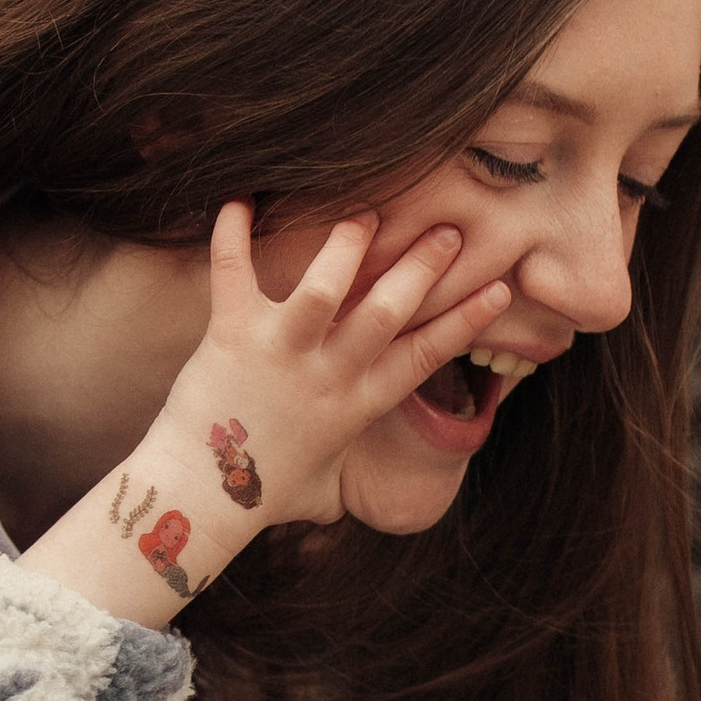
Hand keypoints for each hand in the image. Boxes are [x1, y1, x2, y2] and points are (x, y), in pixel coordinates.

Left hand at [15, 204, 511, 633]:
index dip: (466, 321)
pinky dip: (233, 235)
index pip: (425, 356)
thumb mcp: (323, 492)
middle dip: (423, 267)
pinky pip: (234, 273)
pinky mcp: (232, 337)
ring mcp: (282, 354)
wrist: (200, 500)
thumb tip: (352, 497)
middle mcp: (328, 376)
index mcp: (357, 406)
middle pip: (389, 311)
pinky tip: (239, 200)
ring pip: (325, 286)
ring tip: (365, 212)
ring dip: (347, 245)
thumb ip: (344, 480)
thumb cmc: (262, 496)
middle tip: (449, 230)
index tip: (500, 289)